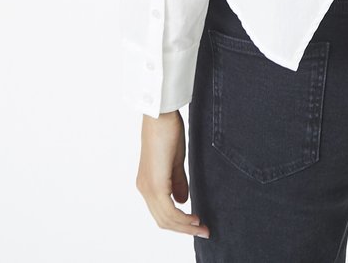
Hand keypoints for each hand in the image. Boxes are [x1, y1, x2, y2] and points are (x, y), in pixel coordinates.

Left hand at [135, 110, 209, 239]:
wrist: (160, 115)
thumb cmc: (166, 130)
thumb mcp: (175, 161)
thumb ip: (177, 182)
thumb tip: (182, 202)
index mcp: (148, 183)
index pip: (162, 213)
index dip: (179, 223)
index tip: (197, 225)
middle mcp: (144, 188)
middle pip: (163, 220)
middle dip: (184, 229)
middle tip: (203, 231)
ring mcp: (148, 187)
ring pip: (165, 219)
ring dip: (185, 227)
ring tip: (202, 227)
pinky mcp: (155, 184)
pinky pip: (168, 211)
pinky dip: (182, 219)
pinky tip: (194, 218)